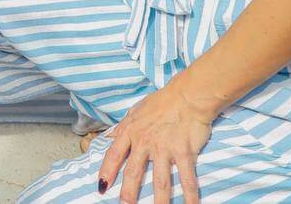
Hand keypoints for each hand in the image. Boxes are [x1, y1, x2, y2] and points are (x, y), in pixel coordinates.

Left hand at [96, 81, 213, 202]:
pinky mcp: (184, 152)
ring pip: (160, 180)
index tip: (101, 186)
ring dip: (159, 200)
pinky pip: (186, 178)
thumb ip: (123, 127)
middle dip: (128, 193)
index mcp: (130, 131)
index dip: (106, 171)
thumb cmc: (162, 102)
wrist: (187, 96)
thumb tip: (108, 136)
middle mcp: (144, 142)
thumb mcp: (135, 111)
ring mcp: (164, 148)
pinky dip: (189, 195)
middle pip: (133, 172)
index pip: (114, 155)